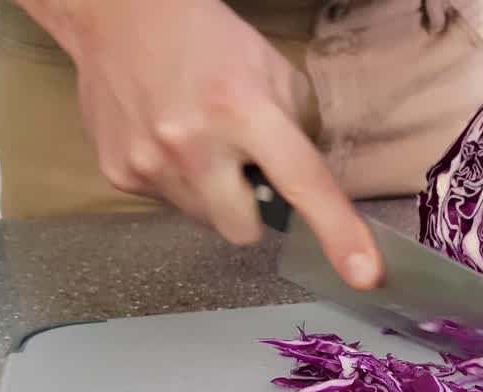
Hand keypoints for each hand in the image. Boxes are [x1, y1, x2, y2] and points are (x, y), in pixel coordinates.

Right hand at [16, 0, 382, 288]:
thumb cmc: (207, 39)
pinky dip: (178, 184)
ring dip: (214, 196)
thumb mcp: (270, 72)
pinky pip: (170, 205)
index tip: (364, 274)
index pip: (302, 182)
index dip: (338, 232)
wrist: (118, 16)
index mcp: (243, 110)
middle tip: (243, 165)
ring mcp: (150, 165)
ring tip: (200, 143)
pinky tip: (167, 141)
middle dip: (253, 208)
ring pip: (207, 221)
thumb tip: (307, 185)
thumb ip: (294, 133)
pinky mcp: (120, 176)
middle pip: (246, 230)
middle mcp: (194, 145)